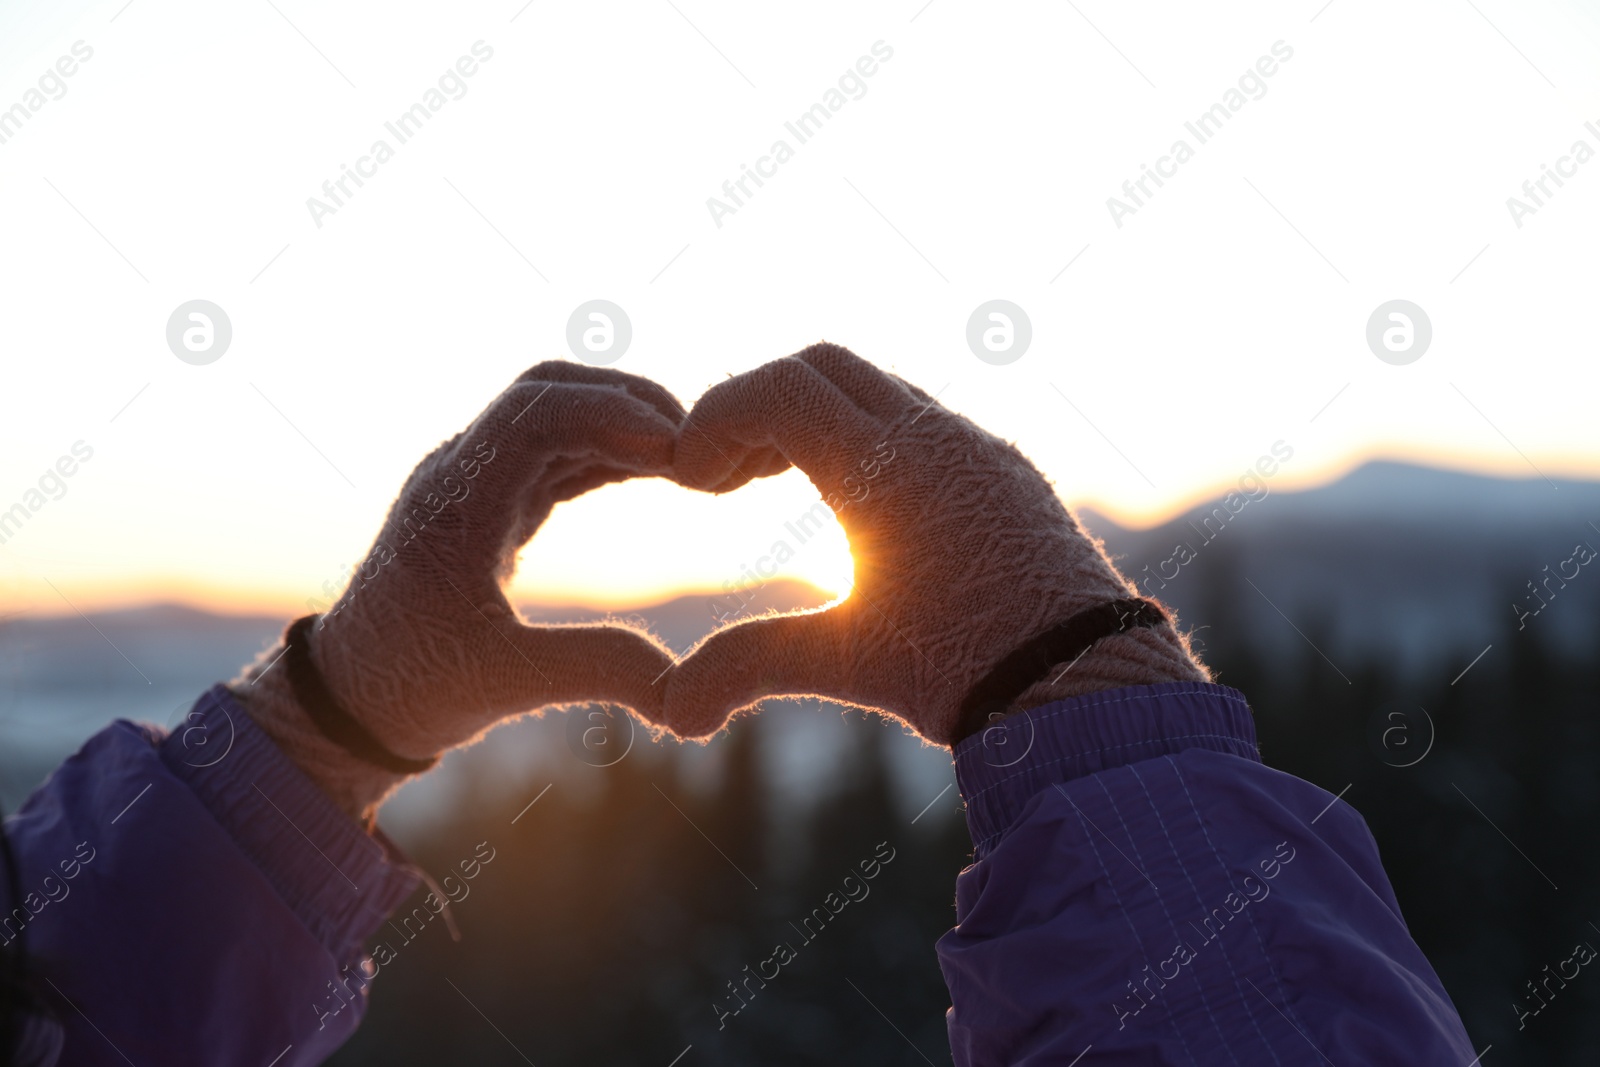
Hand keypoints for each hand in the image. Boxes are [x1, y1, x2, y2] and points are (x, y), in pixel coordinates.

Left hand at [231, 362, 683, 816]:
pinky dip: (610, 452)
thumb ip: (596, 672)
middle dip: (625, 402)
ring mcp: (475, 482)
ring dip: (622, 422)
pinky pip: (557, 452)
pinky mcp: (493, 502)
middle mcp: (459, 473)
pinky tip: (658, 473)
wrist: (352, 697)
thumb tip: (686, 691)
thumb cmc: (414, 686)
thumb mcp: (506, 684)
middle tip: (698, 441)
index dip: (611, 414)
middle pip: (548, 391)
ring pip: (556, 415)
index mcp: (453, 501)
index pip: (533, 414)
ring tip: (692, 457)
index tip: (677, 447)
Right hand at [664, 343, 1206, 745]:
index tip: (690, 477)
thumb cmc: (965, 672)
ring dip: (817, 419)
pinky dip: (870, 436)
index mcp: (884, 469)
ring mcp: (978, 448)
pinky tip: (859, 506)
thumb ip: (747, 666)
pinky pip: (925, 420)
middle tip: (726, 476)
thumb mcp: (845, 663)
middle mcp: (935, 438)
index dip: (717, 418)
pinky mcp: (1007, 470)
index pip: (780, 389)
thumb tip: (673, 711)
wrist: (1085, 687)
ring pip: (878, 388)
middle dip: (759, 407)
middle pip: (823, 366)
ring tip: (778, 486)